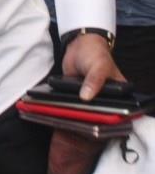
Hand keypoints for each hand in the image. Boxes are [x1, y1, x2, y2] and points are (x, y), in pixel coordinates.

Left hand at [46, 33, 124, 173]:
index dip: (107, 122)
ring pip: (84, 111)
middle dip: (87, 120)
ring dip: (74, 114)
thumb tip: (86, 98)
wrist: (80, 43)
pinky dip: (65, 107)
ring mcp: (91, 98)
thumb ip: (94, 81)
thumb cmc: (95, 53)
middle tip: (75, 127)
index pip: (115, 113)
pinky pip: (72, 104)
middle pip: (98, 115)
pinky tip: (55, 111)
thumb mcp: (98, 65)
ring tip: (62, 120)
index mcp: (119, 95)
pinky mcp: (77, 96)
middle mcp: (107, 100)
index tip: (95, 130)